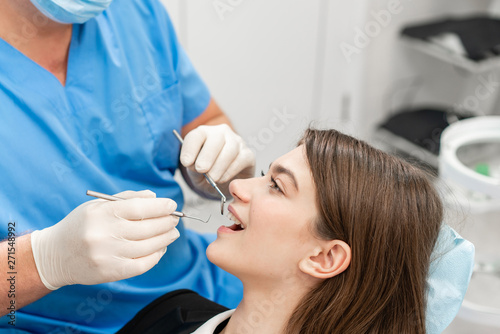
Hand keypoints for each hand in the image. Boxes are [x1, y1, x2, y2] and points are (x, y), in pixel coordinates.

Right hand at [30, 190, 179, 289]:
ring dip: (165, 239)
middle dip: (167, 222)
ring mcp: (107, 256)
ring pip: (148, 247)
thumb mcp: (98, 205)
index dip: (160, 207)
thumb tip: (155, 198)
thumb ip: (128, 198)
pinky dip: (156, 256)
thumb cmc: (81, 225)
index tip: (172, 205)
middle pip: (147, 228)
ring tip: (173, 233)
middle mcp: (104, 235)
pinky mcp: (110, 272)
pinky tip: (161, 248)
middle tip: (175, 219)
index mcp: (101, 214)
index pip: (139, 208)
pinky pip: (141, 265)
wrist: (55, 255)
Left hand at [180, 124, 255, 197]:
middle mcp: (221, 133)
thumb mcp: (195, 173)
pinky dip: (230, 170)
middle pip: (216, 138)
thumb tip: (196, 166)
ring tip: (212, 179)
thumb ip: (193, 168)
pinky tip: (223, 179)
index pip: (196, 135)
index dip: (190, 148)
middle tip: (201, 170)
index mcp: (203, 134)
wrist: (224, 185)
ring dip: (219, 165)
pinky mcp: (248, 154)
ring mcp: (237, 142)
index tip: (186, 163)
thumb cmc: (208, 174)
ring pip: (230, 148)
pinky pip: (241, 159)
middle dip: (207, 155)